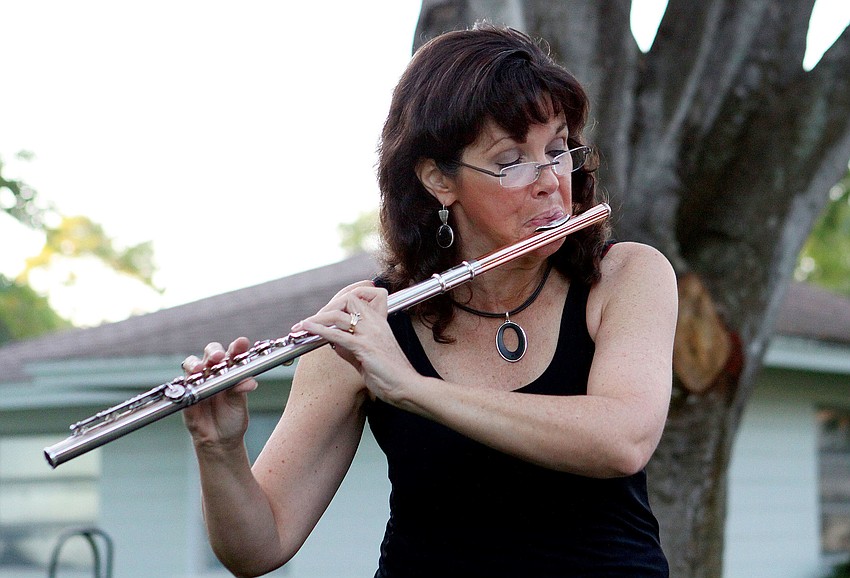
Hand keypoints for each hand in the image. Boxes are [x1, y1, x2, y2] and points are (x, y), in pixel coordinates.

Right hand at [181, 337, 257, 448]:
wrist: (220, 440)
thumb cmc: (232, 417)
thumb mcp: (239, 404)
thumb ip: (240, 390)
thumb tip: (250, 381)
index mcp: (230, 371)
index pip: (233, 353)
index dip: (237, 346)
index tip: (242, 343)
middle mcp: (213, 372)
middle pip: (210, 353)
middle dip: (214, 351)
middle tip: (219, 356)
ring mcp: (198, 381)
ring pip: (192, 364)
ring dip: (196, 364)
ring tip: (201, 369)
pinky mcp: (186, 394)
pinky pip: (183, 385)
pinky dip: (187, 383)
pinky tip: (192, 385)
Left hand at [292, 281, 420, 403]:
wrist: (408, 388)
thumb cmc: (392, 376)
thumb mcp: (367, 359)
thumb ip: (350, 349)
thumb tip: (333, 343)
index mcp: (379, 323)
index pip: (359, 297)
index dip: (340, 300)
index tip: (325, 312)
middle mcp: (375, 324)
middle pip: (347, 300)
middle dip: (326, 307)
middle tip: (310, 321)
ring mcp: (370, 334)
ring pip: (338, 315)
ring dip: (316, 318)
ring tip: (301, 326)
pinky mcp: (365, 347)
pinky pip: (338, 335)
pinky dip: (319, 330)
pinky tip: (307, 328)